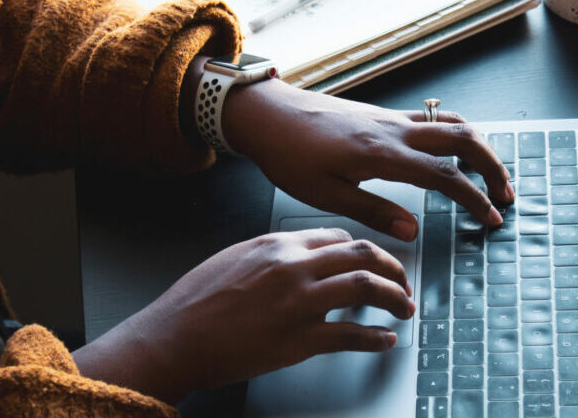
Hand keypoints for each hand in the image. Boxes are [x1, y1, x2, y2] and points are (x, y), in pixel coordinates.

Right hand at [72, 228, 413, 403]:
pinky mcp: (299, 339)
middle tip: (403, 283)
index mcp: (277, 244)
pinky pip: (351, 335)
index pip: (339, 237)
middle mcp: (293, 266)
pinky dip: (375, 338)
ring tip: (404, 308)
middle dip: (393, 268)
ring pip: (366, 287)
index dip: (364, 250)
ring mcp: (298, 302)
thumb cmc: (195, 302)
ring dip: (395, 298)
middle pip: (362, 254)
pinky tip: (384, 340)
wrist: (173, 337)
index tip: (374, 263)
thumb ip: (272, 255)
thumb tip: (301, 259)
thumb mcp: (234, 258)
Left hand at [222, 79, 513, 240]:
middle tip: (505, 195)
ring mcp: (391, 118)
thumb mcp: (325, 195)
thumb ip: (373, 212)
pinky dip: (456, 133)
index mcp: (382, 154)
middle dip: (492, 166)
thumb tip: (414, 231)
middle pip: (463, 139)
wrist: (268, 114)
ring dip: (479, 146)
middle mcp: (394, 129)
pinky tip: (454, 152)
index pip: (445, 175)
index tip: (491, 218)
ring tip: (490, 173)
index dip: (474, 198)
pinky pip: (432, 118)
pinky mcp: (383, 114)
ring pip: (451, 123)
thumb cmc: (289, 155)